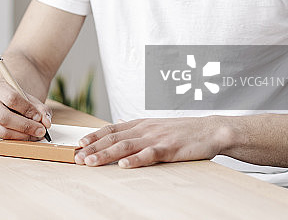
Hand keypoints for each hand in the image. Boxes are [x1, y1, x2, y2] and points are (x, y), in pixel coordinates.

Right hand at [0, 80, 51, 140]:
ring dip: (22, 136)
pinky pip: (1, 139)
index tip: (39, 117)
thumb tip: (46, 123)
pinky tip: (25, 137)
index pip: (11, 99)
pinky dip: (15, 140)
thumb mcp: (29, 99)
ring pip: (2, 131)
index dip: (27, 110)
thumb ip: (40, 109)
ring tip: (34, 135)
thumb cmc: (16, 99)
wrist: (2, 99)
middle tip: (40, 130)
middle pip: (4, 117)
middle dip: (25, 126)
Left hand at [75, 116, 230, 167]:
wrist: (210, 130)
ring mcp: (156, 138)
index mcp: (140, 124)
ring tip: (91, 162)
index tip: (78, 143)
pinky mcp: (169, 148)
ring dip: (106, 155)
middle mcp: (144, 129)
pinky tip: (123, 165)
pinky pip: (149, 154)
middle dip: (93, 148)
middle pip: (113, 138)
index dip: (94, 136)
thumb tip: (120, 123)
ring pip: (125, 146)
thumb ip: (137, 127)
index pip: (111, 129)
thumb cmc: (183, 130)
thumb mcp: (156, 125)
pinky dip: (135, 160)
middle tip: (77, 157)